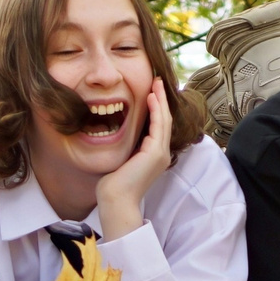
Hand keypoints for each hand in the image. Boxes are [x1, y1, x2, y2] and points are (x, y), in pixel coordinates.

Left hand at [94, 83, 174, 239]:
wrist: (116, 199)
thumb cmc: (114, 184)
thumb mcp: (123, 159)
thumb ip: (127, 147)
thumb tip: (119, 133)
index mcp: (155, 155)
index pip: (160, 126)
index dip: (158, 107)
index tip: (152, 91)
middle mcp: (162, 153)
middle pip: (165, 119)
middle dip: (161, 99)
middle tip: (157, 81)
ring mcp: (161, 153)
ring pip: (164, 119)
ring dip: (161, 99)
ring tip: (156, 83)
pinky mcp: (155, 152)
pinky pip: (159, 125)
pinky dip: (156, 110)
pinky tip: (151, 97)